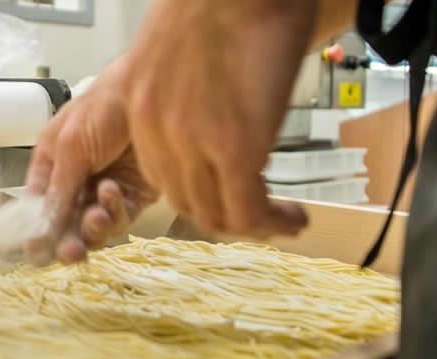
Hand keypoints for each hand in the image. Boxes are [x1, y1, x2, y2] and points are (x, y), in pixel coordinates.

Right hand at [24, 61, 157, 264]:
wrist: (153, 92)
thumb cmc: (104, 107)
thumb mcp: (71, 148)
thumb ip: (57, 192)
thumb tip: (37, 232)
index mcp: (51, 164)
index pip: (38, 208)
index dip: (36, 233)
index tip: (37, 256)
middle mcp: (75, 181)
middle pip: (66, 225)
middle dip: (67, 240)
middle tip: (71, 252)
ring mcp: (104, 190)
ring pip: (93, 228)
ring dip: (93, 228)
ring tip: (97, 216)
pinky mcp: (134, 196)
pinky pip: (120, 218)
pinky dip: (115, 211)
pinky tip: (113, 193)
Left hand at [121, 0, 313, 236]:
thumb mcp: (180, 55)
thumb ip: (187, 98)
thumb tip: (215, 120)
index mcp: (140, 113)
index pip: (165, 178)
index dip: (200, 194)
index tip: (229, 195)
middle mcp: (158, 134)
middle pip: (187, 203)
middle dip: (225, 215)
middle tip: (260, 212)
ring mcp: (193, 143)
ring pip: (217, 215)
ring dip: (253, 225)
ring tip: (283, 219)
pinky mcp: (234, 145)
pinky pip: (249, 209)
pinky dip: (274, 222)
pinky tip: (296, 217)